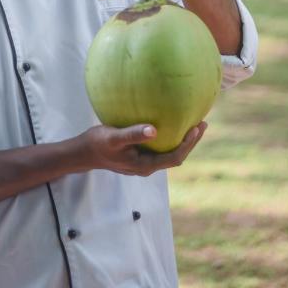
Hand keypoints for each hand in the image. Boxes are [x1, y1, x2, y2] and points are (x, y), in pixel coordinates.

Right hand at [75, 122, 206, 175]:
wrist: (84, 153)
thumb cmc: (98, 144)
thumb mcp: (114, 137)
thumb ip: (133, 134)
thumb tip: (154, 130)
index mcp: (145, 165)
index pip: (174, 157)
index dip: (188, 145)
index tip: (196, 128)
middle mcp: (148, 165)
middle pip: (176, 156)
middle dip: (191, 142)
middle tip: (202, 123)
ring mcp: (144, 161)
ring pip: (169, 152)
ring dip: (182, 139)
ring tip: (192, 122)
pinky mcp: (139, 155)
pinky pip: (160, 147)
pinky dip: (170, 136)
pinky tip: (169, 123)